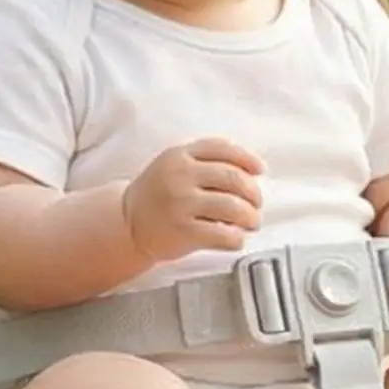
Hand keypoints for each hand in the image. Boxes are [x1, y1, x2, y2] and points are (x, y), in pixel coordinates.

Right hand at [123, 137, 264, 261]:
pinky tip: (236, 239)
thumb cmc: (159, 193)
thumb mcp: (175, 165)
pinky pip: (222, 235)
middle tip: (257, 204)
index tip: (260, 170)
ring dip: (250, 217)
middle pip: (233, 178)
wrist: (128, 222)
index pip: (223, 149)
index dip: (247, 159)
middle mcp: (180, 176)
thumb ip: (206, 160)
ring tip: (252, 223)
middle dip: (253, 193)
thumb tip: (252, 169)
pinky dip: (236, 239)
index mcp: (180, 155)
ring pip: (233, 207)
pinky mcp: (183, 232)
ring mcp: (181, 204)